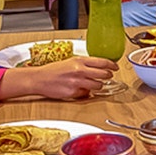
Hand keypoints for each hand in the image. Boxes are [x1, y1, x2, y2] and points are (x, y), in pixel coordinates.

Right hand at [2, 56, 119, 100]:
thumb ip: (85, 64)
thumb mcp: (70, 61)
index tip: (115, 67)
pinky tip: (80, 89)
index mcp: (80, 61)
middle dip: (108, 76)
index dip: (112, 65)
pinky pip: (87, 93)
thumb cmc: (54, 70)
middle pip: (104, 74)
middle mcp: (80, 70)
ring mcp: (78, 82)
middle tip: (108, 76)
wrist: (40, 79)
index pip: (102, 62)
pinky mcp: (74, 93)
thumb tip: (99, 67)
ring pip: (98, 85)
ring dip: (98, 85)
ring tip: (92, 84)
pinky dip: (86, 92)